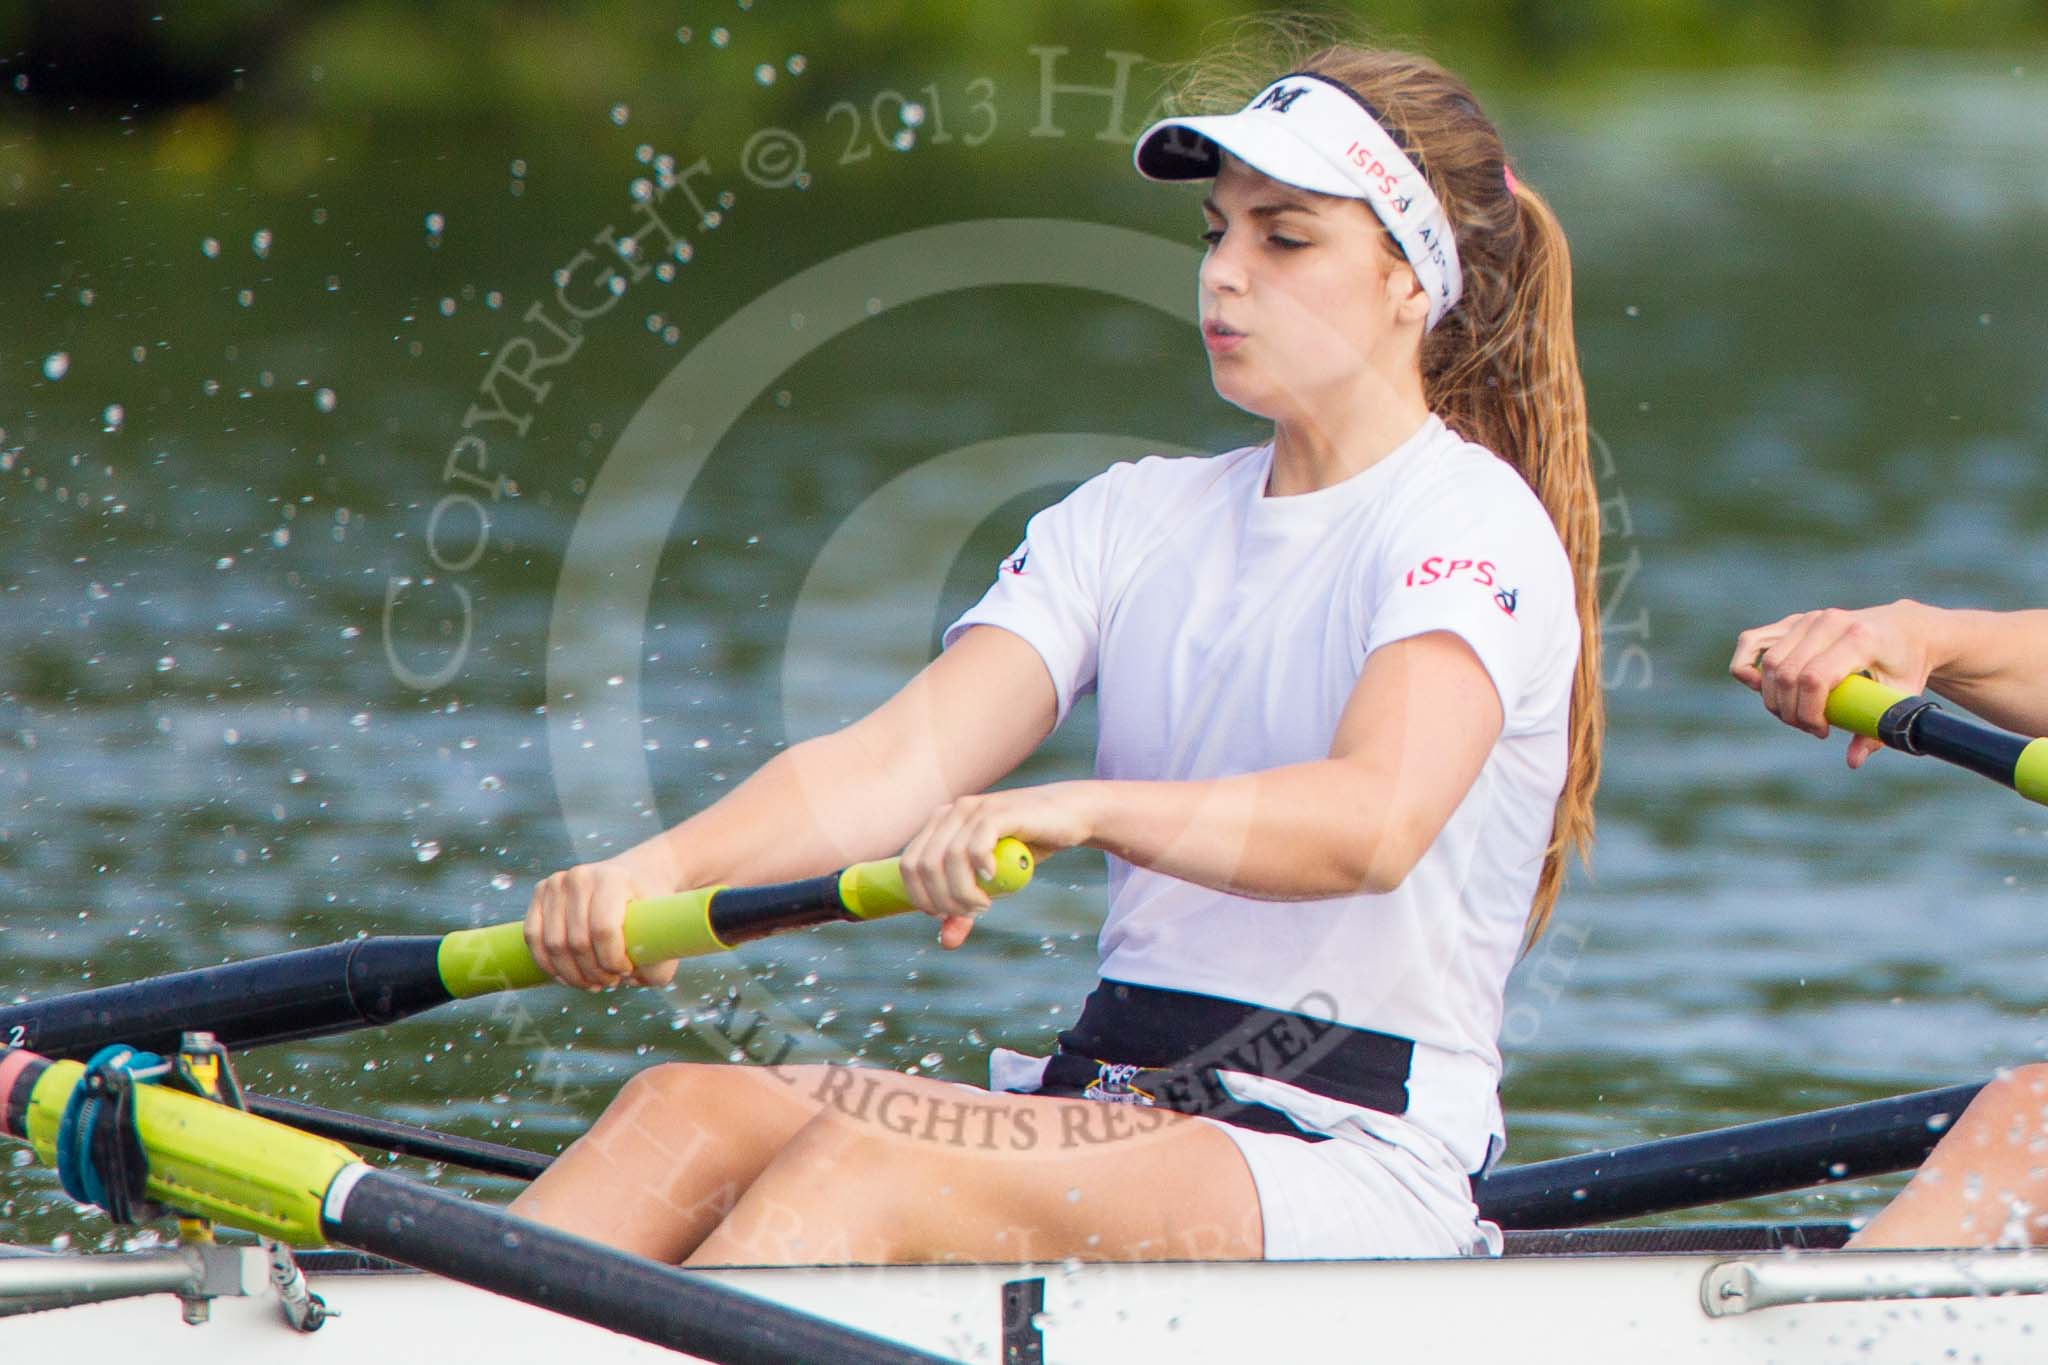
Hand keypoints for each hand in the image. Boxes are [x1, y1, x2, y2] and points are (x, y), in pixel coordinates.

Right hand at [524, 858, 680, 990]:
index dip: (612, 960)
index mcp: (612, 879)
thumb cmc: (650, 906)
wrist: (638, 873)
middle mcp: (580, 876)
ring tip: (593, 982)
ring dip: (572, 974)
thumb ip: (658, 963)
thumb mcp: (664, 929)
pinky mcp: (540, 892)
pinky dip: (549, 964)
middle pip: (577, 942)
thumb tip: (632, 981)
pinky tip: (567, 977)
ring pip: (553, 944)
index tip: (626, 971)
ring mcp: (557, 883)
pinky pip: (534, 938)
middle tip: (610, 982)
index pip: (603, 930)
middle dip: (594, 972)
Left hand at [899, 783, 1095, 948]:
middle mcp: (951, 813)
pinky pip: (975, 846)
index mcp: (939, 824)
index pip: (908, 865)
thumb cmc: (1025, 849)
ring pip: (949, 859)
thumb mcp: (991, 883)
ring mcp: (974, 809)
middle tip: (971, 912)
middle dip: (943, 899)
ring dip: (963, 892)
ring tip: (984, 903)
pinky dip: (980, 869)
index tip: (943, 914)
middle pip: (924, 866)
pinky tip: (992, 877)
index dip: (919, 896)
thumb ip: (966, 907)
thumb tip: (947, 942)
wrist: (1068, 816)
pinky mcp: (998, 812)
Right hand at [1730, 601, 1934, 767]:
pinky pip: (1752, 641)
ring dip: (1772, 698)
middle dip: (1790, 711)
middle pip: (1787, 674)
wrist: (1906, 628)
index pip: (1814, 679)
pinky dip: (1746, 664)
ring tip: (1794, 712)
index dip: (1809, 713)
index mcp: (1859, 638)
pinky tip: (1756, 684)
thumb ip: (1876, 729)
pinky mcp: (1793, 621)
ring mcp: (1808, 619)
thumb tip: (1853, 760)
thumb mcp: (1901, 698)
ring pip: (1769, 663)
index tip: (1822, 731)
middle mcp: (1829, 623)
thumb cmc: (1905, 665)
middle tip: (1809, 727)